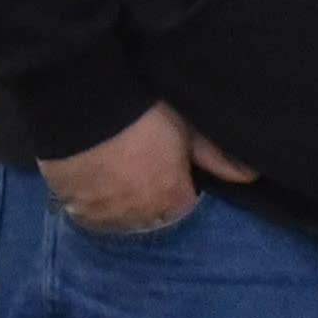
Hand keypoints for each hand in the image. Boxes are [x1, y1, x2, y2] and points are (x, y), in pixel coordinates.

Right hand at [44, 101, 253, 234]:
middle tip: (142, 163)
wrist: (82, 102)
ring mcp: (99, 212)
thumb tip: (250, 177)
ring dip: (119, 201)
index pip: (183, 207)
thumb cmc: (144, 112)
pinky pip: (84, 207)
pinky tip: (93, 173)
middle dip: (149, 197)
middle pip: (149, 216)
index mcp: (170, 200)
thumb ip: (216, 156)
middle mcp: (136, 216)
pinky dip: (90, 196)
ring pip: (116, 216)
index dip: (179, 184)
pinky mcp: (68, 199)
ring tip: (117, 169)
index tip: (172, 164)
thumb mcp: (186, 128)